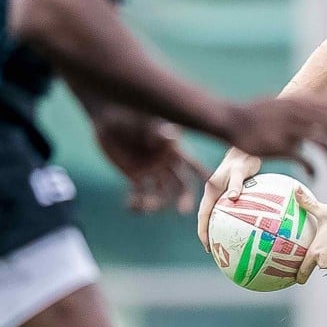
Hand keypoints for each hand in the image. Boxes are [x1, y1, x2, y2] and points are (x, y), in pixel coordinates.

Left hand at [93, 106, 209, 214]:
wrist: (111, 117)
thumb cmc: (133, 115)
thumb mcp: (147, 123)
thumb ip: (158, 132)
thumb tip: (171, 137)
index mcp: (175, 150)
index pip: (194, 166)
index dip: (205, 177)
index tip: (214, 189)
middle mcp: (166, 163)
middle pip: (180, 185)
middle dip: (184, 198)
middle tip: (185, 211)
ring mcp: (152, 170)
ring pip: (160, 193)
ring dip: (156, 202)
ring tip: (147, 207)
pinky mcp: (135, 175)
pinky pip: (138, 193)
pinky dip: (136, 202)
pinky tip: (132, 206)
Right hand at [196, 147, 261, 250]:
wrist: (246, 149)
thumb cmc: (243, 159)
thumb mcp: (240, 171)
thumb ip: (237, 184)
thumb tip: (233, 198)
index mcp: (211, 190)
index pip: (203, 215)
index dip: (203, 231)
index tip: (207, 246)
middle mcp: (215, 193)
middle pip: (208, 218)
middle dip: (209, 235)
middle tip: (216, 251)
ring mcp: (223, 193)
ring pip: (218, 215)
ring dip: (220, 228)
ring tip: (228, 244)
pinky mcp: (232, 192)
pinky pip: (230, 210)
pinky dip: (233, 220)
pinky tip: (245, 228)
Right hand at [226, 96, 326, 174]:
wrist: (231, 119)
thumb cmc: (256, 112)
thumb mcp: (282, 101)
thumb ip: (303, 104)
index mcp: (299, 102)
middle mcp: (298, 113)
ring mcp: (290, 129)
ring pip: (322, 142)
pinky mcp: (280, 145)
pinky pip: (304, 159)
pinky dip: (312, 168)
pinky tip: (314, 175)